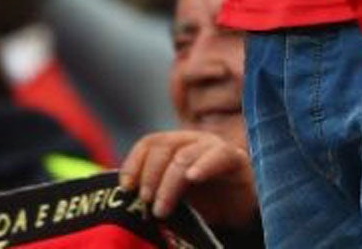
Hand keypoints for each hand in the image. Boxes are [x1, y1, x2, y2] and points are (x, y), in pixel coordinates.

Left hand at [120, 130, 257, 224]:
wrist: (239, 219)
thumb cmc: (202, 208)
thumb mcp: (171, 200)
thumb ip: (151, 194)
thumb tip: (121, 198)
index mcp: (176, 147)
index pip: (149, 143)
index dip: (134, 162)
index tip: (125, 187)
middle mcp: (194, 142)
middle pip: (164, 146)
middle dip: (150, 175)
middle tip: (145, 202)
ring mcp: (215, 149)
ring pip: (185, 155)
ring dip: (169, 183)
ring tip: (162, 209)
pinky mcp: (237, 160)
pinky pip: (219, 156)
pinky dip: (204, 165)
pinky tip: (193, 177)